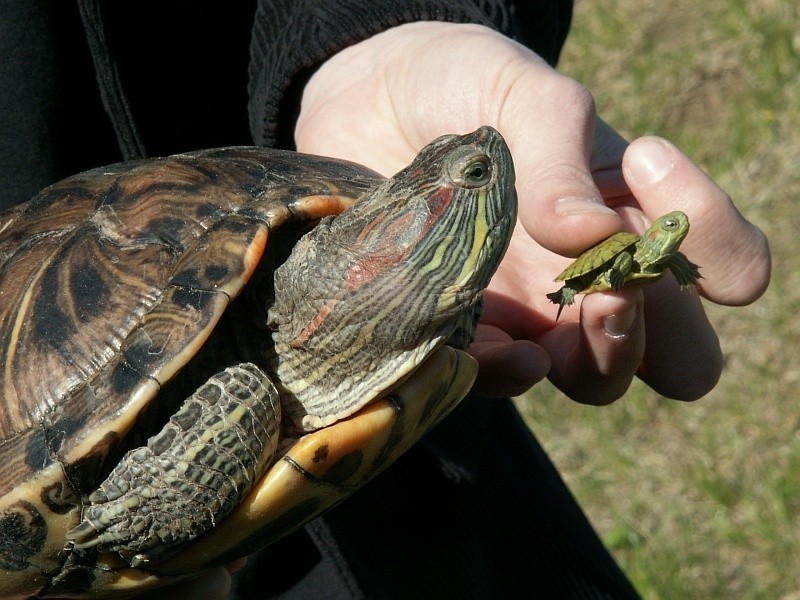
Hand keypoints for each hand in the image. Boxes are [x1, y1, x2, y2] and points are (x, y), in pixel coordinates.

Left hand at [295, 22, 769, 403]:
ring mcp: (531, 313)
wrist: (372, 104)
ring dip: (597, 360)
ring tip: (567, 308)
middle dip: (659, 338)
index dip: (714, 240)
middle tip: (615, 289)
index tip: (645, 161)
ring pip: (597, 381)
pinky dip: (504, 371)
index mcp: (630, 214)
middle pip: (675, 357)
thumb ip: (563, 154)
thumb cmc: (465, 87)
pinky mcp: (462, 330)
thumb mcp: (525, 96)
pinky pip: (501, 378)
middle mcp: (594, 275)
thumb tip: (591, 235)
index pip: (724, 263)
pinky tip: (490, 341)